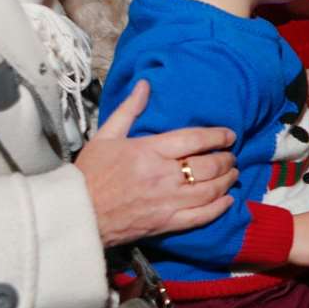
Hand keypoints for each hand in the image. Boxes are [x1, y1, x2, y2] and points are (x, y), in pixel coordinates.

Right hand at [76, 80, 236, 246]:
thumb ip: (129, 110)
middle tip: (231, 156)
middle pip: (208, 165)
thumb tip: (145, 84)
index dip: (218, 136)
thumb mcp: (105, 136)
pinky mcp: (167, 223)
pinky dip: (219, 208)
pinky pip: (202, 216)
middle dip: (226, 159)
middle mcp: (163, 175)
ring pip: (210, 190)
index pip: (195, 139)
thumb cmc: (89, 173)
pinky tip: (227, 200)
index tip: (229, 135)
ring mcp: (167, 201)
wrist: (76, 213)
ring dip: (227, 181)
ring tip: (232, 174)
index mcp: (149, 151)